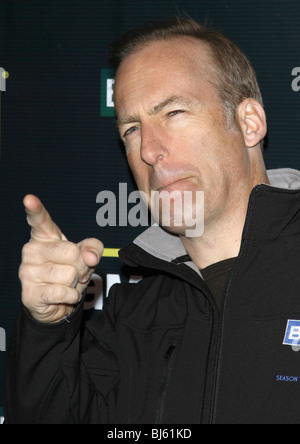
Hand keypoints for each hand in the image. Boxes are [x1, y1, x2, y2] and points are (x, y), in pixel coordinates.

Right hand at [19, 195, 103, 322]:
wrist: (57, 302)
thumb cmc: (69, 271)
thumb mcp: (86, 255)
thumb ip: (93, 247)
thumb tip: (90, 256)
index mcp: (44, 236)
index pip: (40, 220)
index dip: (35, 209)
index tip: (29, 199)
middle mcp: (31, 251)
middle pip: (71, 252)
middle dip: (82, 266)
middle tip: (76, 272)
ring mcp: (27, 272)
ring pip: (69, 274)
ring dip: (76, 283)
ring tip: (66, 284)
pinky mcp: (30, 293)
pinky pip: (63, 291)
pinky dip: (71, 296)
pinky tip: (63, 295)